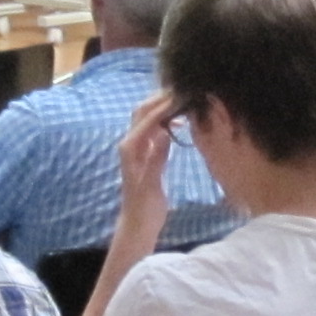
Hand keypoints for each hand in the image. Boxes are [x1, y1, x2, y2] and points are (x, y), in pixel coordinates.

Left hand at [114, 90, 179, 250]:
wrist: (138, 225)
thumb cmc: (144, 209)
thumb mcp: (151, 185)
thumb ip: (156, 158)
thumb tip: (164, 130)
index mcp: (130, 149)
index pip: (147, 118)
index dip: (165, 105)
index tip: (183, 95)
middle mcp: (130, 144)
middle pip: (143, 111)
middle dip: (161, 98)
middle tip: (184, 90)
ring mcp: (136, 148)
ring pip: (147, 117)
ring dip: (163, 106)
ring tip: (184, 99)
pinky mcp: (144, 153)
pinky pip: (154, 129)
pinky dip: (166, 119)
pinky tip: (181, 121)